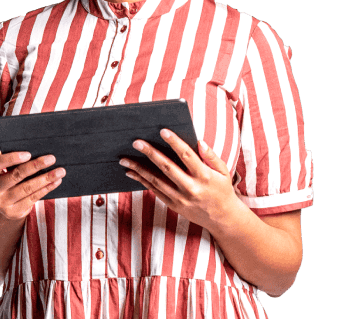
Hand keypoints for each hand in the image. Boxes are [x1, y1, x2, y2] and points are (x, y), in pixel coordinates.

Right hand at [0, 151, 64, 220]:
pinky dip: (46, 189)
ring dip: (46, 178)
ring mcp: (2, 203)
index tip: (29, 154)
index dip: (12, 158)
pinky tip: (56, 182)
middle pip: (16, 176)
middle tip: (52, 158)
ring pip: (27, 188)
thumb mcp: (4, 169)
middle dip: (35, 166)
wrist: (3, 203)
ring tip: (60, 171)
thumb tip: (36, 148)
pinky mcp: (14, 212)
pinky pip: (33, 198)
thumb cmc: (7, 177)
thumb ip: (12, 160)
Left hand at [120, 130, 238, 230]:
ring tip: (125, 159)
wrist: (222, 219)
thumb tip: (198, 142)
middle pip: (167, 168)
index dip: (175, 142)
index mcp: (205, 176)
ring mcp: (181, 199)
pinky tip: (132, 173)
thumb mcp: (223, 171)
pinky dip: (142, 181)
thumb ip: (211, 156)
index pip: (187, 155)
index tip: (163, 130)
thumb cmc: (222, 190)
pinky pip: (155, 191)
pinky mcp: (173, 206)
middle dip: (151, 153)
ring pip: (156, 181)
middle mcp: (191, 188)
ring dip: (139, 169)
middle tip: (136, 142)